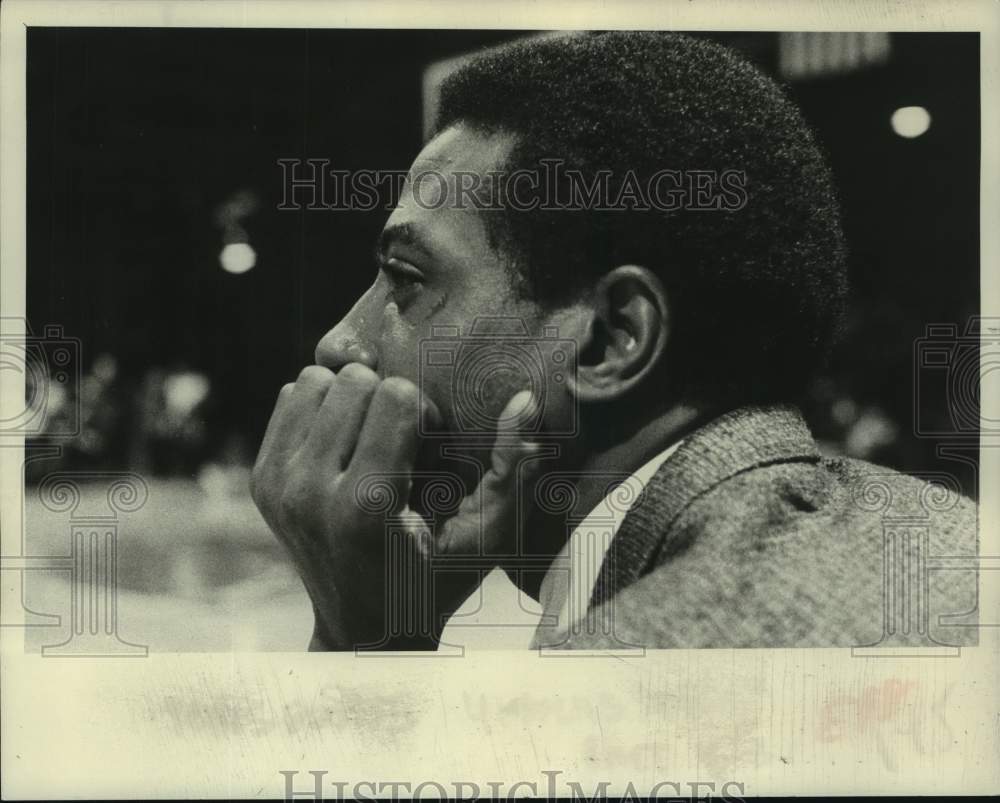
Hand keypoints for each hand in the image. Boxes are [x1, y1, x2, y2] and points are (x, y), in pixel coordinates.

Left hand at [250, 363, 541, 649]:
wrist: (365, 632)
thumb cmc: (438, 582)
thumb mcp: (488, 534)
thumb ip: (513, 466)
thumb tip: (526, 397)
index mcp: (366, 506)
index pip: (394, 395)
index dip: (424, 411)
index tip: (430, 449)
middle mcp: (309, 492)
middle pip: (353, 380)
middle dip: (388, 400)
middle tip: (402, 444)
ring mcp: (277, 486)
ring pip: (316, 380)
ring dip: (352, 399)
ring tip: (372, 440)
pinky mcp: (260, 479)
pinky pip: (292, 398)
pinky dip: (323, 408)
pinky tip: (345, 445)